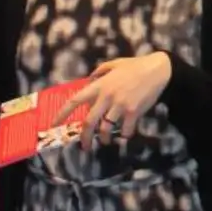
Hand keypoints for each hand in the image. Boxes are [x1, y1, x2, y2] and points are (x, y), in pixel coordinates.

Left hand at [55, 53, 172, 141]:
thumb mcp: (114, 64)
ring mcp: (120, 105)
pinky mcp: (133, 111)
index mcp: (99, 85)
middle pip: (89, 121)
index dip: (62, 113)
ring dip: (104, 138)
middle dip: (85, 137)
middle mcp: (107, 96)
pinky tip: (126, 134)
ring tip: (105, 141)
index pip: (75, 100)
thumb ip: (100, 71)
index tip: (54, 124)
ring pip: (106, 128)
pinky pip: (125, 129)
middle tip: (84, 146)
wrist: (157, 70)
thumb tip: (89, 79)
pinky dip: (125, 134)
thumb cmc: (135, 66)